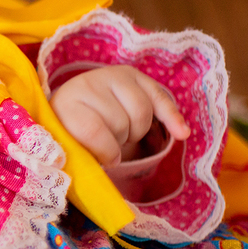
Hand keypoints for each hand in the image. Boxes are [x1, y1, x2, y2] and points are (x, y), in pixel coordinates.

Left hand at [49, 65, 190, 165]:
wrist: (72, 105)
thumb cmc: (73, 133)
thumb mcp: (71, 145)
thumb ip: (85, 156)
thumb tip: (105, 173)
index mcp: (65, 105)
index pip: (92, 131)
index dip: (106, 151)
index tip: (108, 161)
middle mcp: (87, 84)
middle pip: (121, 122)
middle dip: (121, 139)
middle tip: (112, 142)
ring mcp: (111, 76)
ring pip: (142, 112)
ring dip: (138, 131)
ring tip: (124, 133)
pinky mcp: (132, 75)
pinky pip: (160, 98)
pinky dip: (172, 117)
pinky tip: (181, 133)